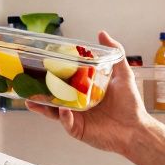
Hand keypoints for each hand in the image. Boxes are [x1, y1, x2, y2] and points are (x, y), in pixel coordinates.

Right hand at [26, 31, 152, 156]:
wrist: (135, 129)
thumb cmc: (130, 105)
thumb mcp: (123, 74)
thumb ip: (115, 53)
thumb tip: (102, 34)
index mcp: (84, 91)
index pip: (64, 81)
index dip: (53, 74)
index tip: (41, 66)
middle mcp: (77, 104)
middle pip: (54, 96)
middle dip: (40, 91)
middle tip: (28, 83)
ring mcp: (76, 117)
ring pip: (54, 111)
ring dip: (43, 106)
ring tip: (32, 100)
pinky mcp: (78, 130)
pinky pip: (67, 123)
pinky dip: (63, 116)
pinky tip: (63, 109)